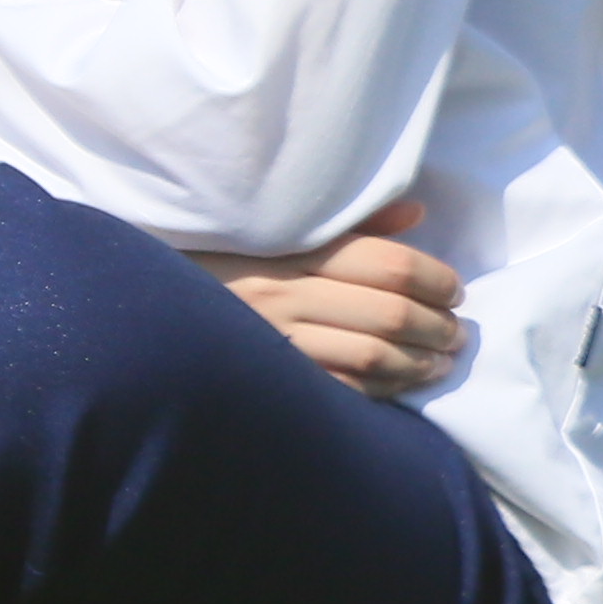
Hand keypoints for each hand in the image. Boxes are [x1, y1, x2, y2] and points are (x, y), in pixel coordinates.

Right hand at [190, 199, 465, 399]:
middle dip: (437, 324)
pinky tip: (408, 383)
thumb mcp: (277, 232)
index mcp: (288, 252)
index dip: (435, 278)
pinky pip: (342, 389)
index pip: (386, 264)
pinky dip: (386, 388)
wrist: (142, 308)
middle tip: (459, 330)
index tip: (455, 289)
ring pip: (371, 356)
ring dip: (421, 360)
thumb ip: (351, 227)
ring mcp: (273, 344)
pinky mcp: (268, 382)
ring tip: (444, 359)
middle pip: (387, 313)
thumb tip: (416, 214)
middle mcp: (280, 297)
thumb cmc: (222, 261)